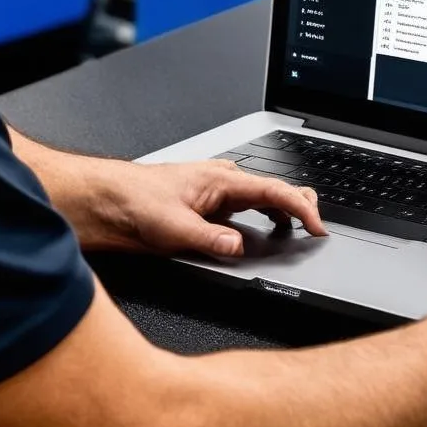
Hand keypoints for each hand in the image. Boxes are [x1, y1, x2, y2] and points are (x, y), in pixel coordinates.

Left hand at [101, 159, 327, 257]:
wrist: (109, 200)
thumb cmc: (135, 200)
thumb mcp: (173, 226)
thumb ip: (209, 239)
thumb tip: (238, 247)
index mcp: (221, 180)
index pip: (274, 190)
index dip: (302, 208)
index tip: (317, 227)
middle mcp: (222, 183)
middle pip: (274, 190)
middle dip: (300, 206)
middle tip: (316, 228)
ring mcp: (216, 194)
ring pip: (262, 199)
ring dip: (282, 213)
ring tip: (298, 232)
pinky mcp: (208, 208)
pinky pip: (245, 210)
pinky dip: (263, 219)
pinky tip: (263, 234)